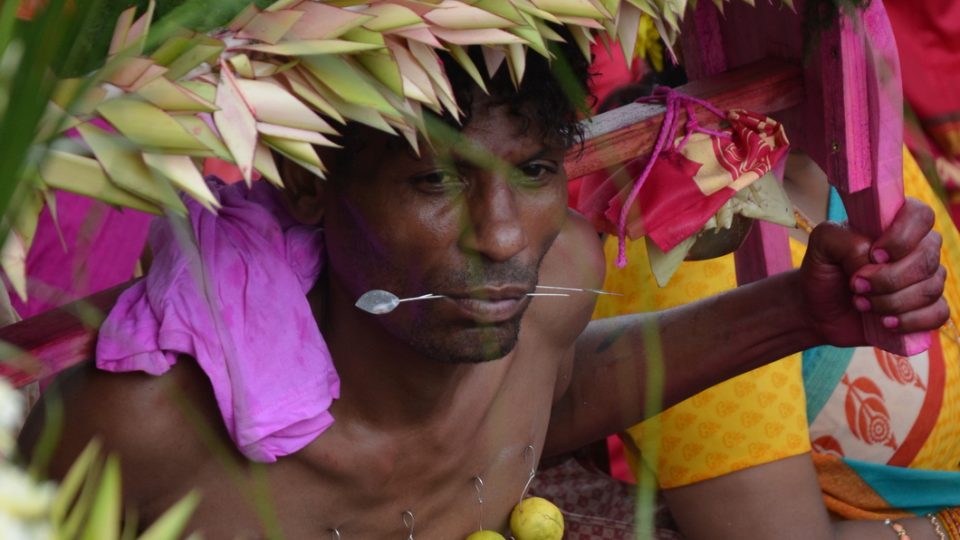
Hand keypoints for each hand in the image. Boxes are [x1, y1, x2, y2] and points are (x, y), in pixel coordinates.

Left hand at [799, 197, 948, 347]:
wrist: (818, 309)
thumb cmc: (824, 270)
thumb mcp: (821, 244)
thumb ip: (844, 239)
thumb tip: (872, 259)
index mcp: (895, 223)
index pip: (921, 216)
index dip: (901, 238)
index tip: (874, 255)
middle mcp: (918, 248)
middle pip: (926, 259)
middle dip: (888, 279)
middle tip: (856, 286)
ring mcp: (926, 278)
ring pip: (930, 289)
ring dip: (891, 302)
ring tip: (860, 304)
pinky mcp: (928, 308)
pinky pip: (938, 313)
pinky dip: (910, 321)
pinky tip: (885, 323)